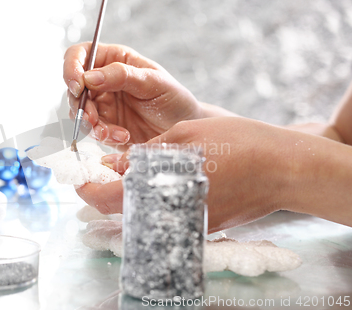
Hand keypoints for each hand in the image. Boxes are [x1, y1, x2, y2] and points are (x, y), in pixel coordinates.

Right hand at [63, 43, 201, 146]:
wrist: (182, 128)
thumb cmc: (173, 98)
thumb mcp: (152, 82)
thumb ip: (121, 76)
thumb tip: (89, 77)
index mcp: (113, 59)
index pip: (80, 55)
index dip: (71, 67)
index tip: (77, 86)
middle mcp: (103, 80)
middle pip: (74, 87)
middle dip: (80, 105)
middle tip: (92, 118)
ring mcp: (102, 103)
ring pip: (79, 112)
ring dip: (91, 124)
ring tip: (112, 133)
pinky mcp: (105, 124)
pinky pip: (92, 130)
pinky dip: (103, 135)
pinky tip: (123, 136)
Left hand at [77, 117, 351, 231]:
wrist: (283, 168)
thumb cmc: (236, 145)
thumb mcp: (183, 137)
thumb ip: (145, 155)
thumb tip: (118, 165)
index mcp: (160, 191)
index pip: (106, 200)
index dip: (86, 188)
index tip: (79, 177)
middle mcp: (170, 215)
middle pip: (123, 211)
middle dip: (107, 192)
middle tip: (103, 170)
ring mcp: (187, 224)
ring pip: (144, 213)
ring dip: (131, 194)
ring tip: (131, 170)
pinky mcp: (203, 225)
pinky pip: (167, 214)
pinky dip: (155, 198)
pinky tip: (161, 178)